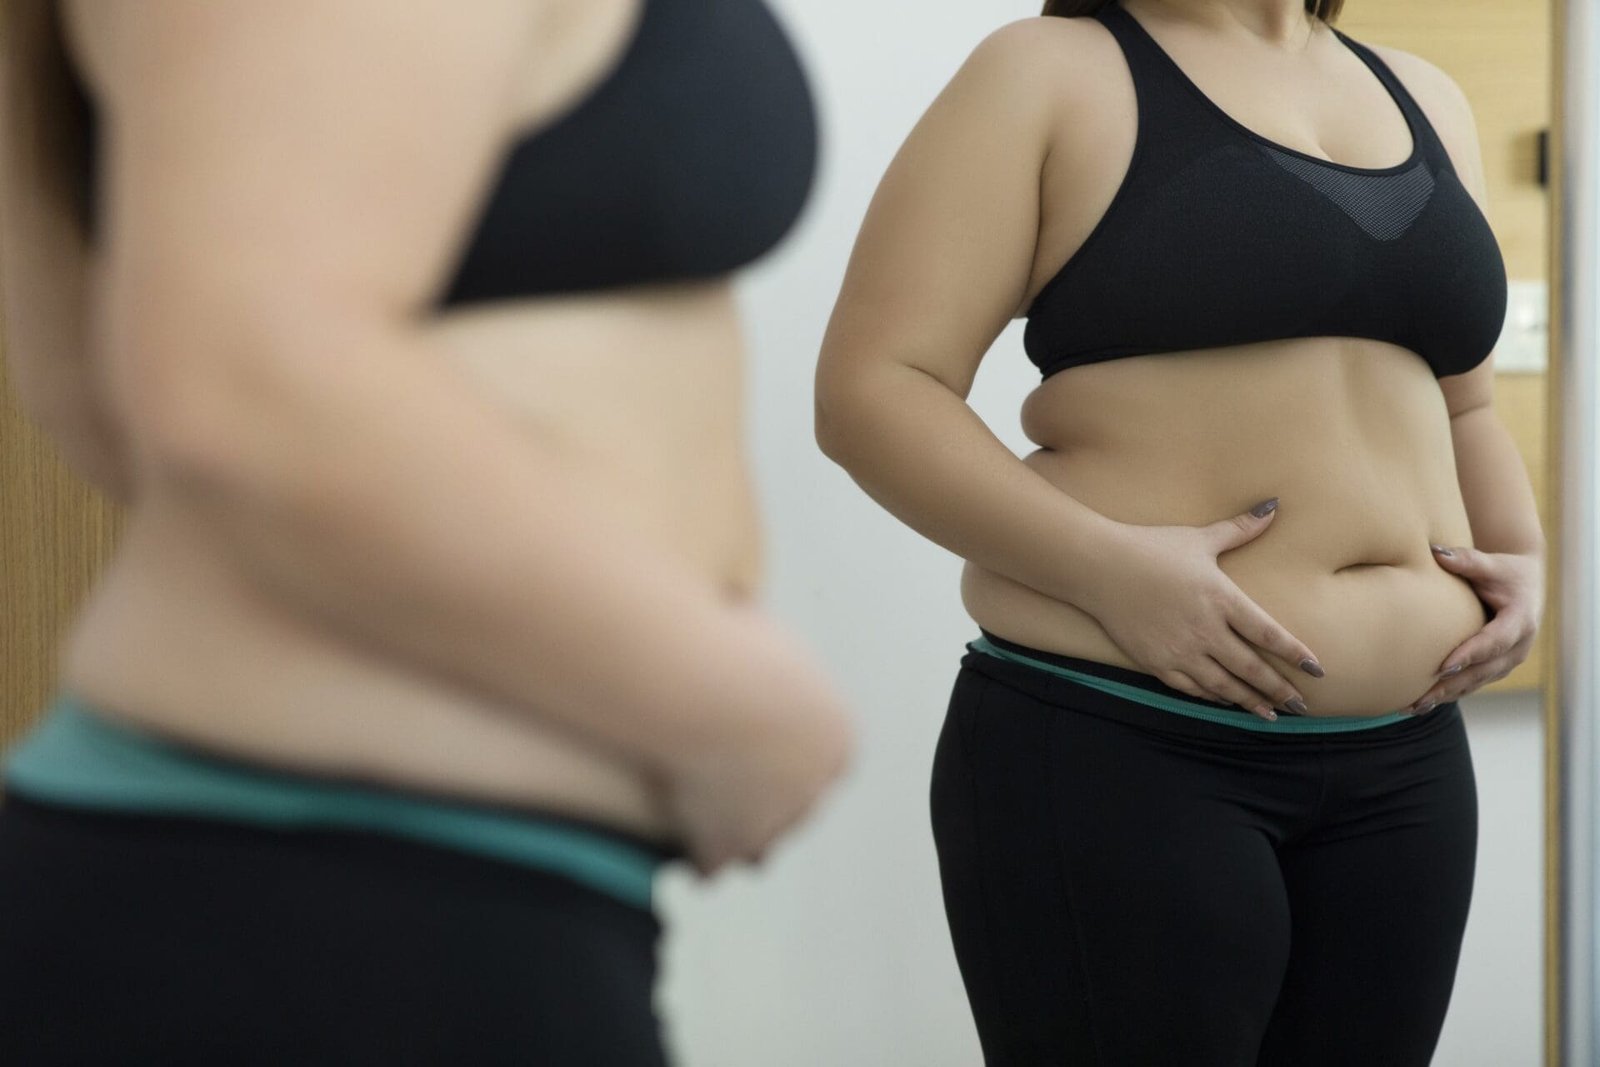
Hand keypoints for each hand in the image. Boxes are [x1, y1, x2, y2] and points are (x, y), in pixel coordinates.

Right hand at [655, 608, 854, 876]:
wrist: (705, 686)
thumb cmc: (735, 650)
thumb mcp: (765, 636)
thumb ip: (766, 654)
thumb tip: (747, 631)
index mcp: (835, 739)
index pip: (826, 760)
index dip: (791, 756)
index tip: (763, 749)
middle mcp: (815, 786)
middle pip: (796, 804)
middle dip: (765, 797)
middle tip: (729, 785)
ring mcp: (773, 821)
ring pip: (761, 844)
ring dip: (737, 835)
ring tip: (706, 821)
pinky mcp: (728, 842)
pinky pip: (715, 861)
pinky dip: (698, 853)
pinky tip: (680, 846)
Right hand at [1080, 499, 1324, 720]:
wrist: (1099, 567)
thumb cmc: (1150, 548)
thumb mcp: (1199, 538)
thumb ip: (1240, 528)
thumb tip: (1273, 506)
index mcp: (1221, 598)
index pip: (1268, 634)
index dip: (1294, 654)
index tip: (1316, 670)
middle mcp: (1205, 630)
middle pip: (1251, 668)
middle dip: (1278, 689)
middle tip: (1300, 705)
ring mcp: (1179, 650)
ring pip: (1223, 685)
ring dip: (1248, 701)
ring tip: (1269, 715)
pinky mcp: (1155, 661)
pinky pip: (1190, 687)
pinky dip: (1211, 696)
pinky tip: (1223, 700)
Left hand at [1404, 544, 1543, 713]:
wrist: (1525, 585)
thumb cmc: (1505, 571)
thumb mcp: (1491, 564)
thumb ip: (1466, 560)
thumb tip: (1435, 551)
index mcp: (1520, 621)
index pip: (1494, 642)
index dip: (1470, 654)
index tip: (1444, 666)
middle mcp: (1518, 647)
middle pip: (1482, 671)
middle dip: (1451, 686)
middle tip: (1419, 696)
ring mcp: (1507, 661)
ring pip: (1475, 683)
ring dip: (1445, 697)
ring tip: (1412, 707)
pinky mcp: (1495, 668)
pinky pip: (1471, 684)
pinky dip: (1448, 695)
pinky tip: (1420, 704)